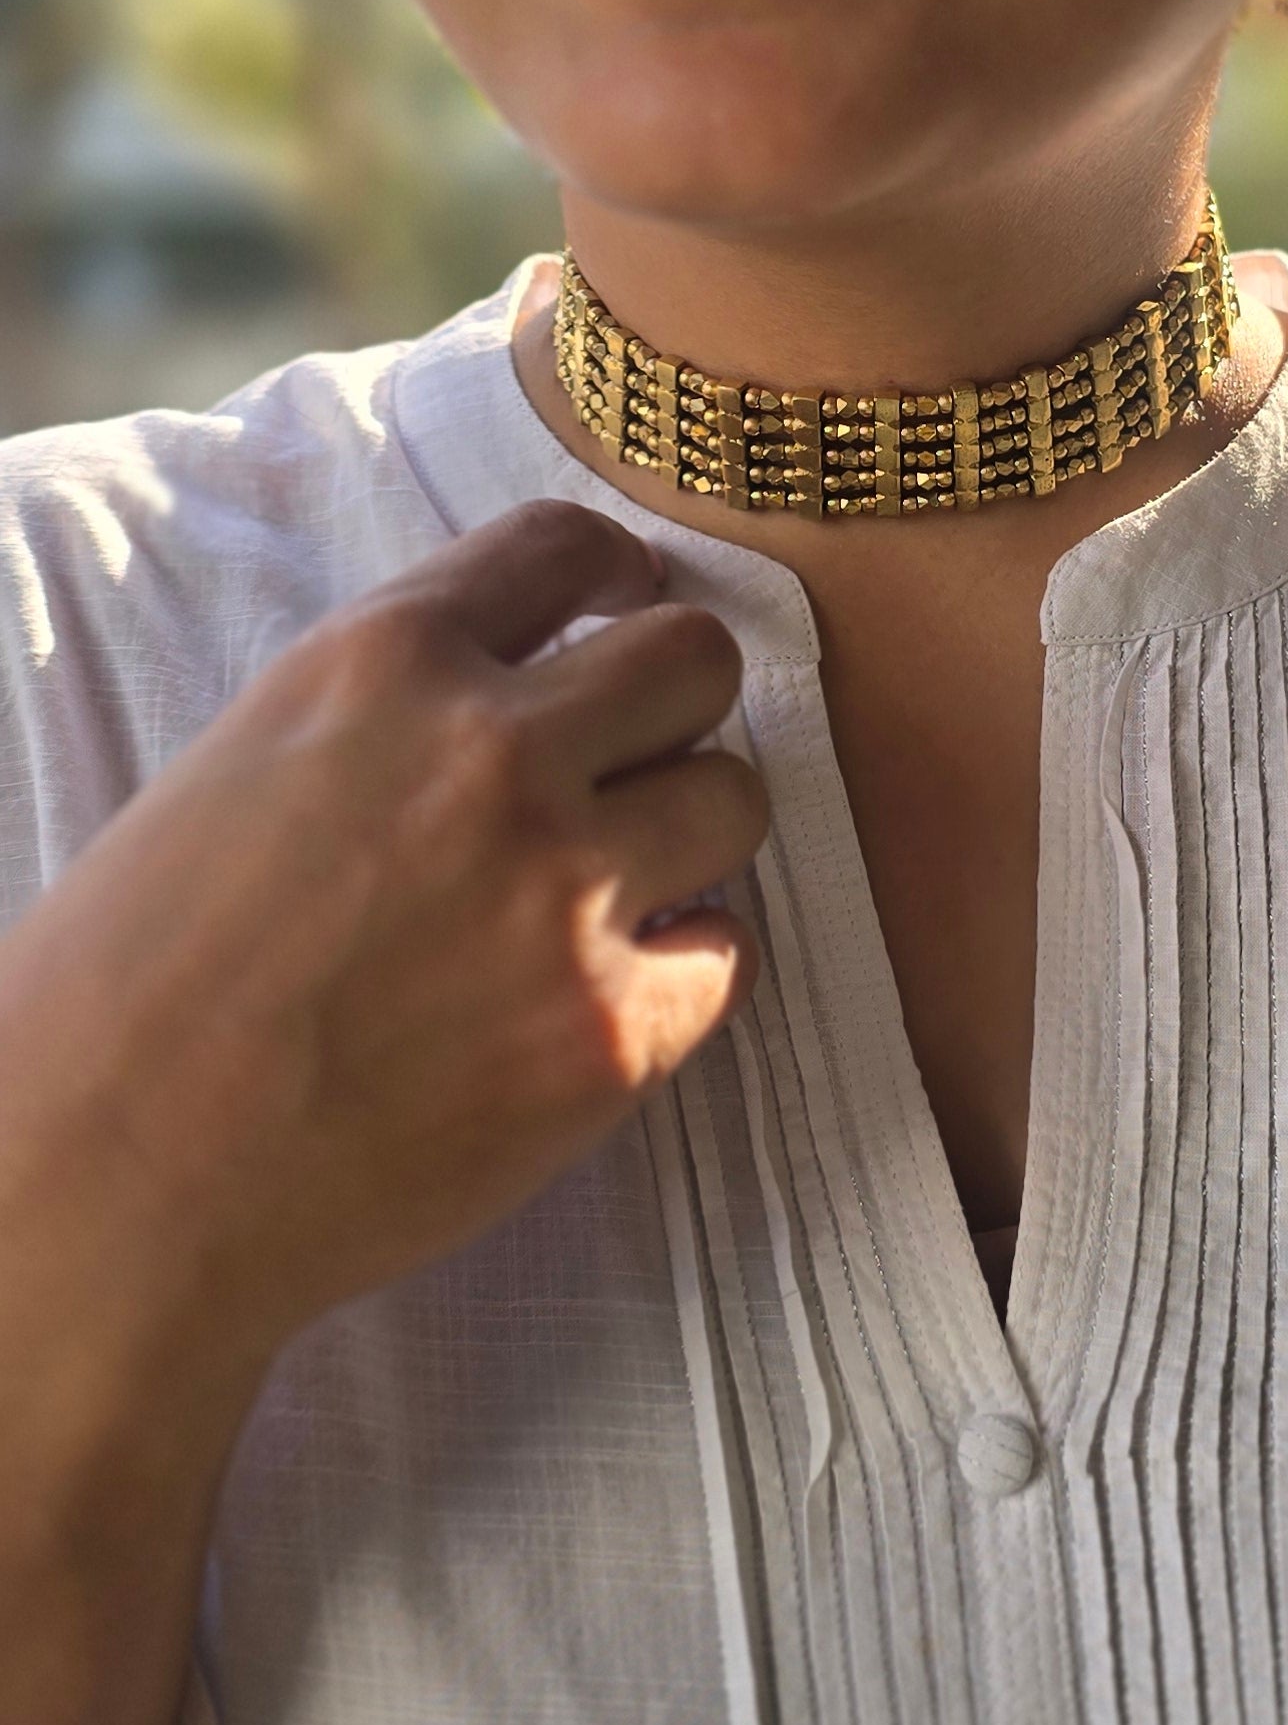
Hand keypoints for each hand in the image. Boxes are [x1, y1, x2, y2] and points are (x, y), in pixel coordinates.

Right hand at [0, 499, 765, 1465]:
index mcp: (384, 665)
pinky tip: (594, 1001)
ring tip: (611, 893)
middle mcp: (495, 756)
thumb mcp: (246, 767)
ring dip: (686, 837)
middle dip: (667, 708)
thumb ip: (390, 714)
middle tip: (629, 765)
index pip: (563, 547)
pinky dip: (677, 976)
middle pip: (693, 660)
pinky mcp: (610, 1034)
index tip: (624, 609)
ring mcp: (566, 896)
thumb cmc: (134, 987)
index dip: (611, 579)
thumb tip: (509, 698)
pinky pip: (726, 957)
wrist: (114, 1178)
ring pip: (735, 799)